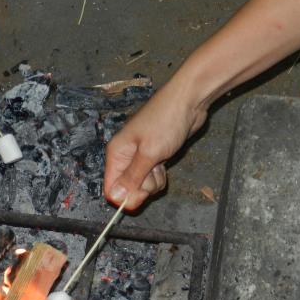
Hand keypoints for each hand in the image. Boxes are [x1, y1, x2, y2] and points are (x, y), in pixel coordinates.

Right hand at [103, 83, 206, 209]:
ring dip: (153, 181)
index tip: (141, 195)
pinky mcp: (153, 157)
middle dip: (142, 187)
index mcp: (116, 153)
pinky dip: (159, 175)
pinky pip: (151, 177)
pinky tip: (165, 162)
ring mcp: (139, 157)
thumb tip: (115, 196)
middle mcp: (124, 157)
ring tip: (160, 163)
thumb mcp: (149, 153)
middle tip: (154, 171)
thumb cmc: (166, 121)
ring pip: (141, 184)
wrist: (188, 102)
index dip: (124, 196)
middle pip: (126, 188)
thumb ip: (132, 177)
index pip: (111, 187)